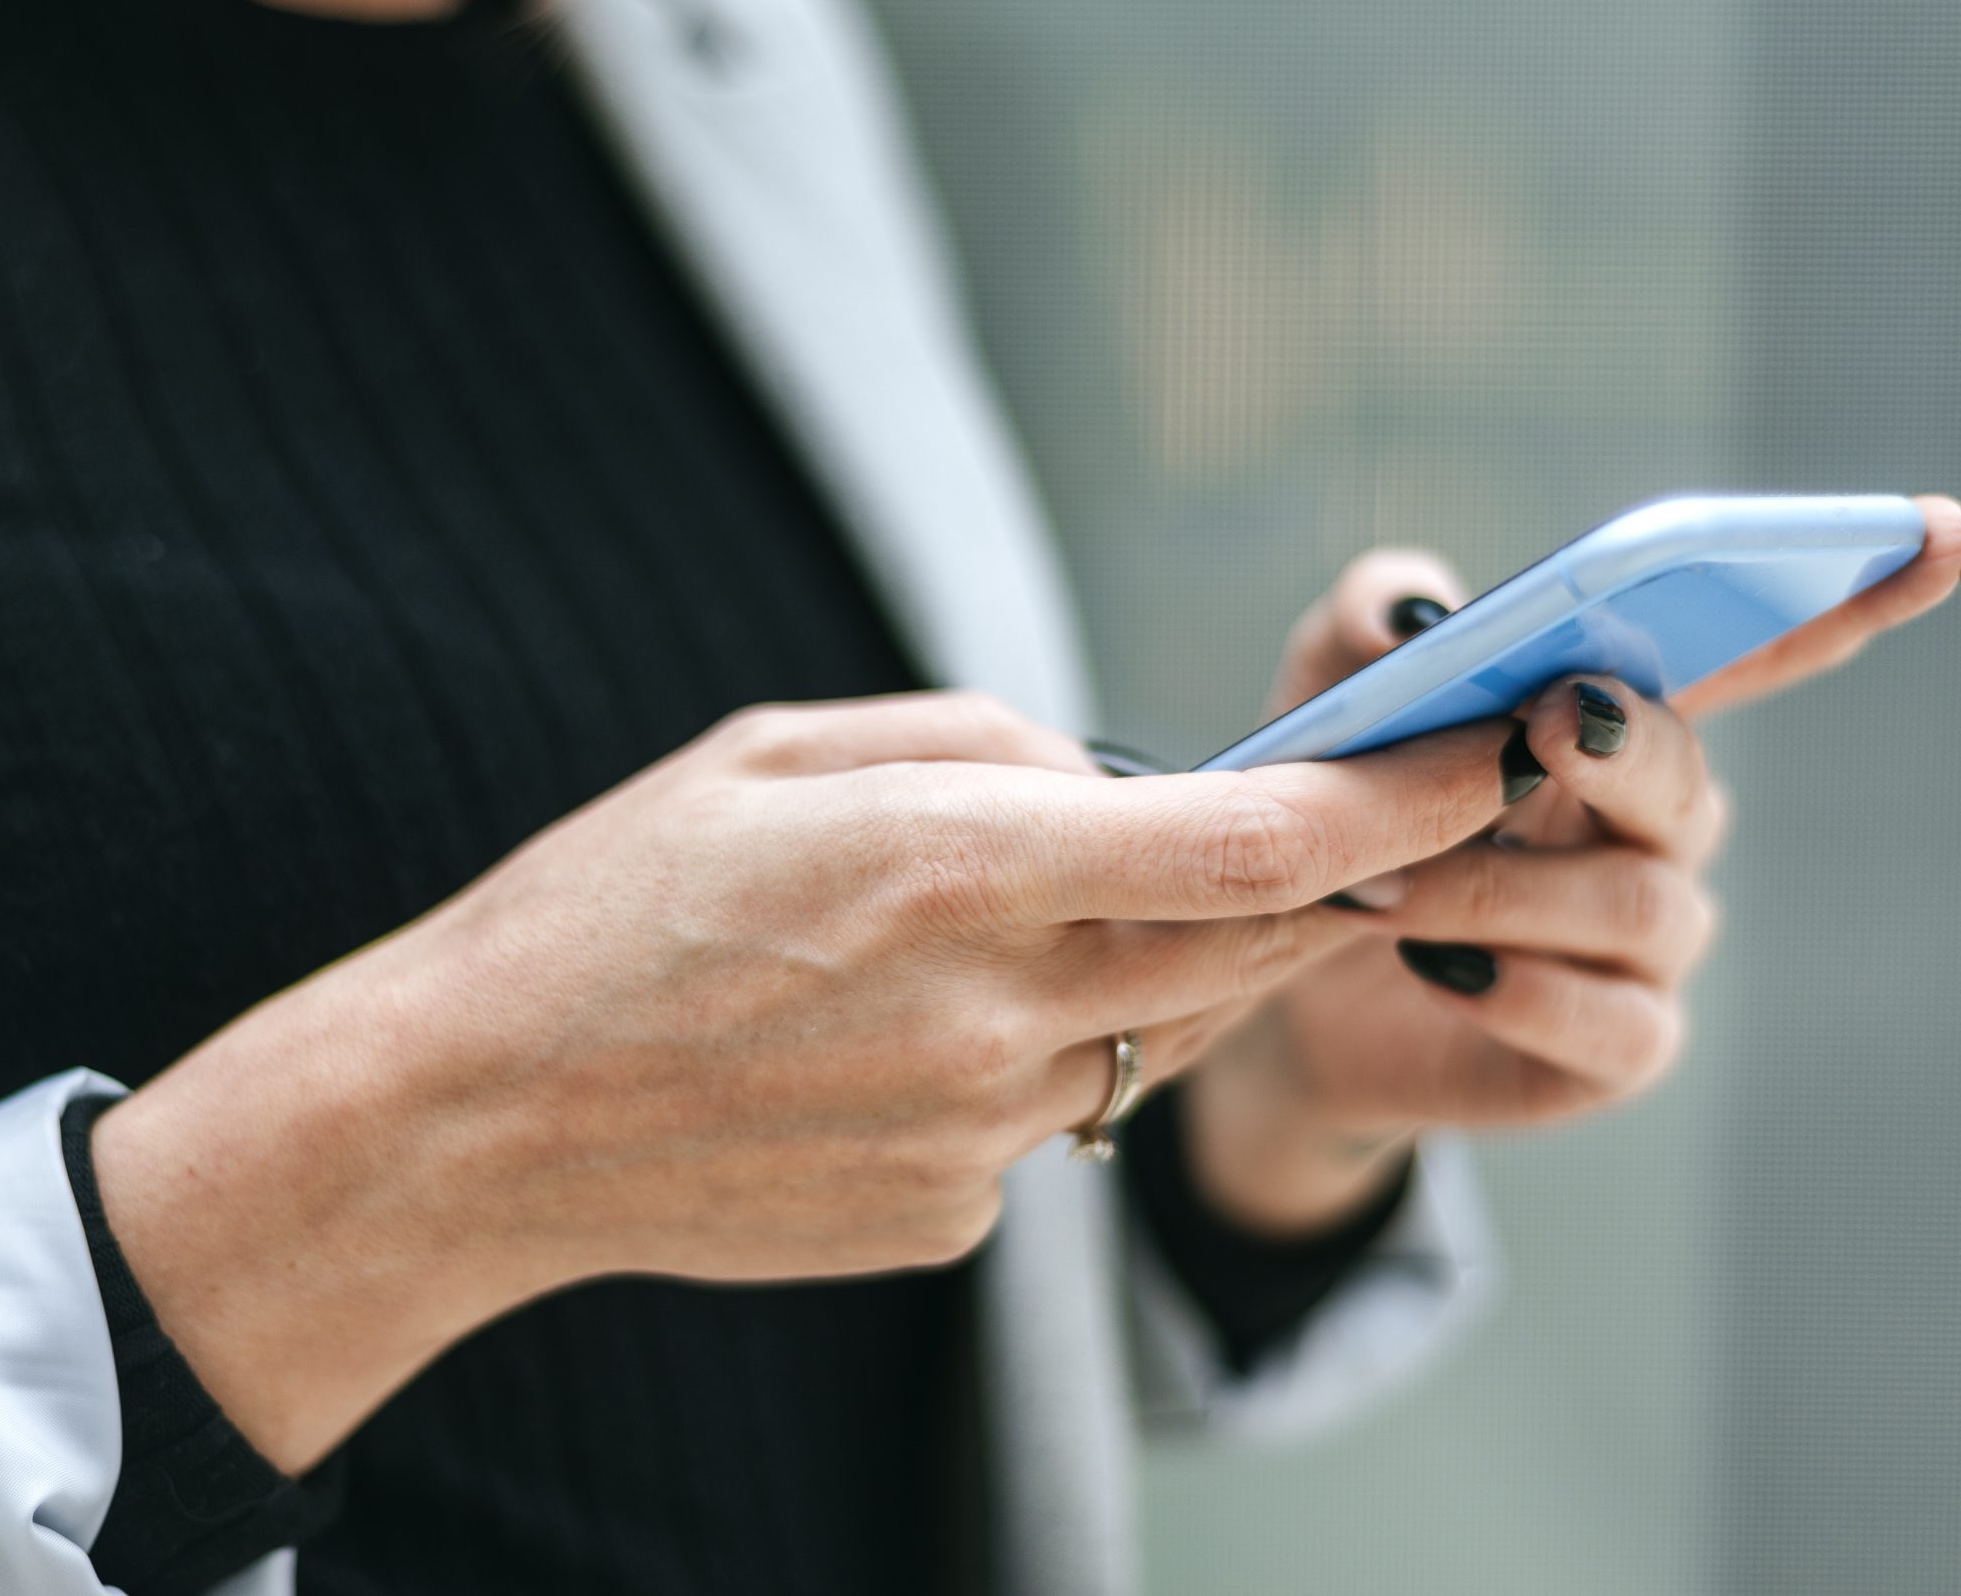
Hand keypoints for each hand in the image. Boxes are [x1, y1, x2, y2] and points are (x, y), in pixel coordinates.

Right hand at [90, 690, 1532, 1468]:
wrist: (475, 1125)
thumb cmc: (601, 911)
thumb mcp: (767, 755)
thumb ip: (970, 742)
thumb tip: (1106, 773)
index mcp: (948, 868)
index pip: (1248, 841)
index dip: (1395, 799)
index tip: (1486, 752)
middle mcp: (992, 1014)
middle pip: (1251, 943)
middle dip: (1329, 874)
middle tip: (1366, 810)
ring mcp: (982, 1138)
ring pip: (1167, 1030)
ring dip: (1185, 955)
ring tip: (1081, 901)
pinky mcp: (955, 1218)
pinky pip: (1064, 1113)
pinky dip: (1052, 1047)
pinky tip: (924, 1025)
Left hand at [1186, 497, 1960, 1232]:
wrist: (1284, 982)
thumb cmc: (1334, 817)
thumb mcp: (1323, 710)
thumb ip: (1367, 636)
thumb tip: (1423, 612)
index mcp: (1614, 722)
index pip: (1753, 650)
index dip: (1850, 597)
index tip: (1941, 530)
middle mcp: (1656, 827)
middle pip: (1689, 777)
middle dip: (1619, 749)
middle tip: (1539, 729)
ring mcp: (1648, 943)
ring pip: (1643, 906)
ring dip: (1507, 887)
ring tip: (1385, 886)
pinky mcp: (1617, 1047)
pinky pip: (1623, 1027)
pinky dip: (1529, 995)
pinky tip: (1447, 971)